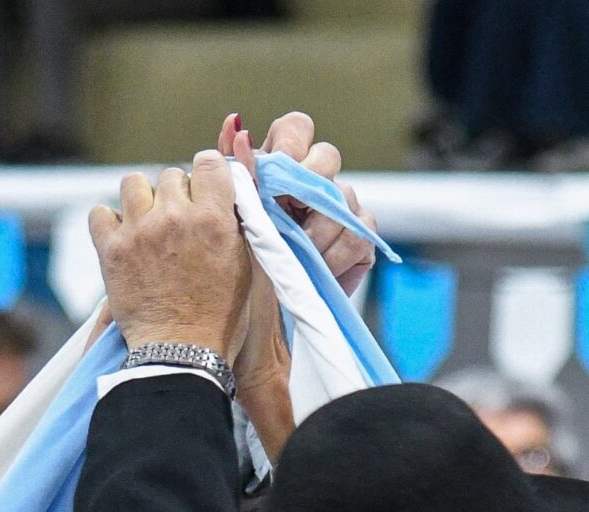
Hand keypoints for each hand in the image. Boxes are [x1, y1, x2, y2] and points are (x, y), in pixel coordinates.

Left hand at [88, 149, 253, 358]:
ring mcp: (139, 231)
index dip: (206, 175)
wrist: (180, 354)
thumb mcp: (245, 263)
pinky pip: (99, 212)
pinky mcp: (110, 250)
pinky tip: (123, 238)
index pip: (208, 162)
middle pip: (171, 175)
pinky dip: (108, 222)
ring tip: (148, 226)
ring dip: (142, 200)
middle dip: (176, 196)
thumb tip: (232, 182)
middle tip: (179, 225)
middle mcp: (174, 217)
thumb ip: (238, 219)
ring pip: (134, 183)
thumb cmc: (219, 316)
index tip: (204, 190)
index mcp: (213, 218)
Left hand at [225, 111, 377, 295]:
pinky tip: (315, 268)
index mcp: (282, 167)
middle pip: (327, 155)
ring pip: (342, 197)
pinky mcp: (359, 237)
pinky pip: (357, 234)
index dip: (291, 142)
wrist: (254, 311)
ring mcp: (341, 206)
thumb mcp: (229, 214)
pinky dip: (334, 255)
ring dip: (315, 230)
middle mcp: (315, 180)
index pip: (296, 128)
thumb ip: (233, 169)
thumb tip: (234, 124)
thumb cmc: (241, 259)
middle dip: (308, 183)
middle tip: (288, 211)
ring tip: (293, 254)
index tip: (278, 168)